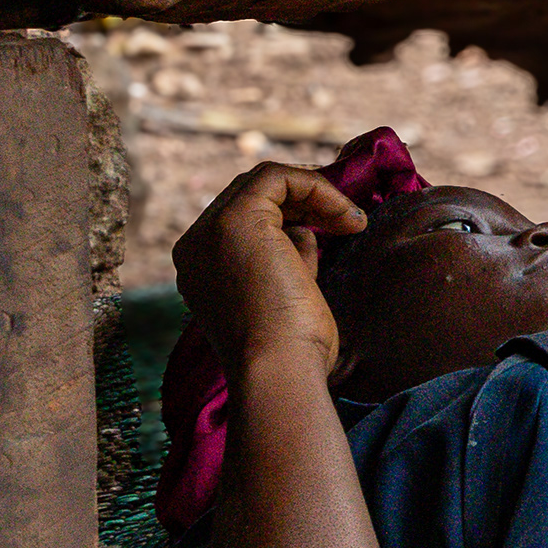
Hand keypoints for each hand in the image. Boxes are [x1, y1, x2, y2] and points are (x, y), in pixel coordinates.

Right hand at [174, 156, 371, 376]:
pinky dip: (316, 186)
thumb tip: (307, 232)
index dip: (292, 218)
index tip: (333, 231)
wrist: (277, 370)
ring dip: (316, 195)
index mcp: (201, 268)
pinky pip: (277, 177)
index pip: (244, 222)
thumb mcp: (285, 295)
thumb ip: (286, 259)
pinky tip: (345, 216)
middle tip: (347, 222)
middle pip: (252, 198)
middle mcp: (196, 246)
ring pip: (264, 184)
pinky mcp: (237, 219)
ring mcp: (211, 230)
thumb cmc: (289, 350)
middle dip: (305, 203)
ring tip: (351, 223)